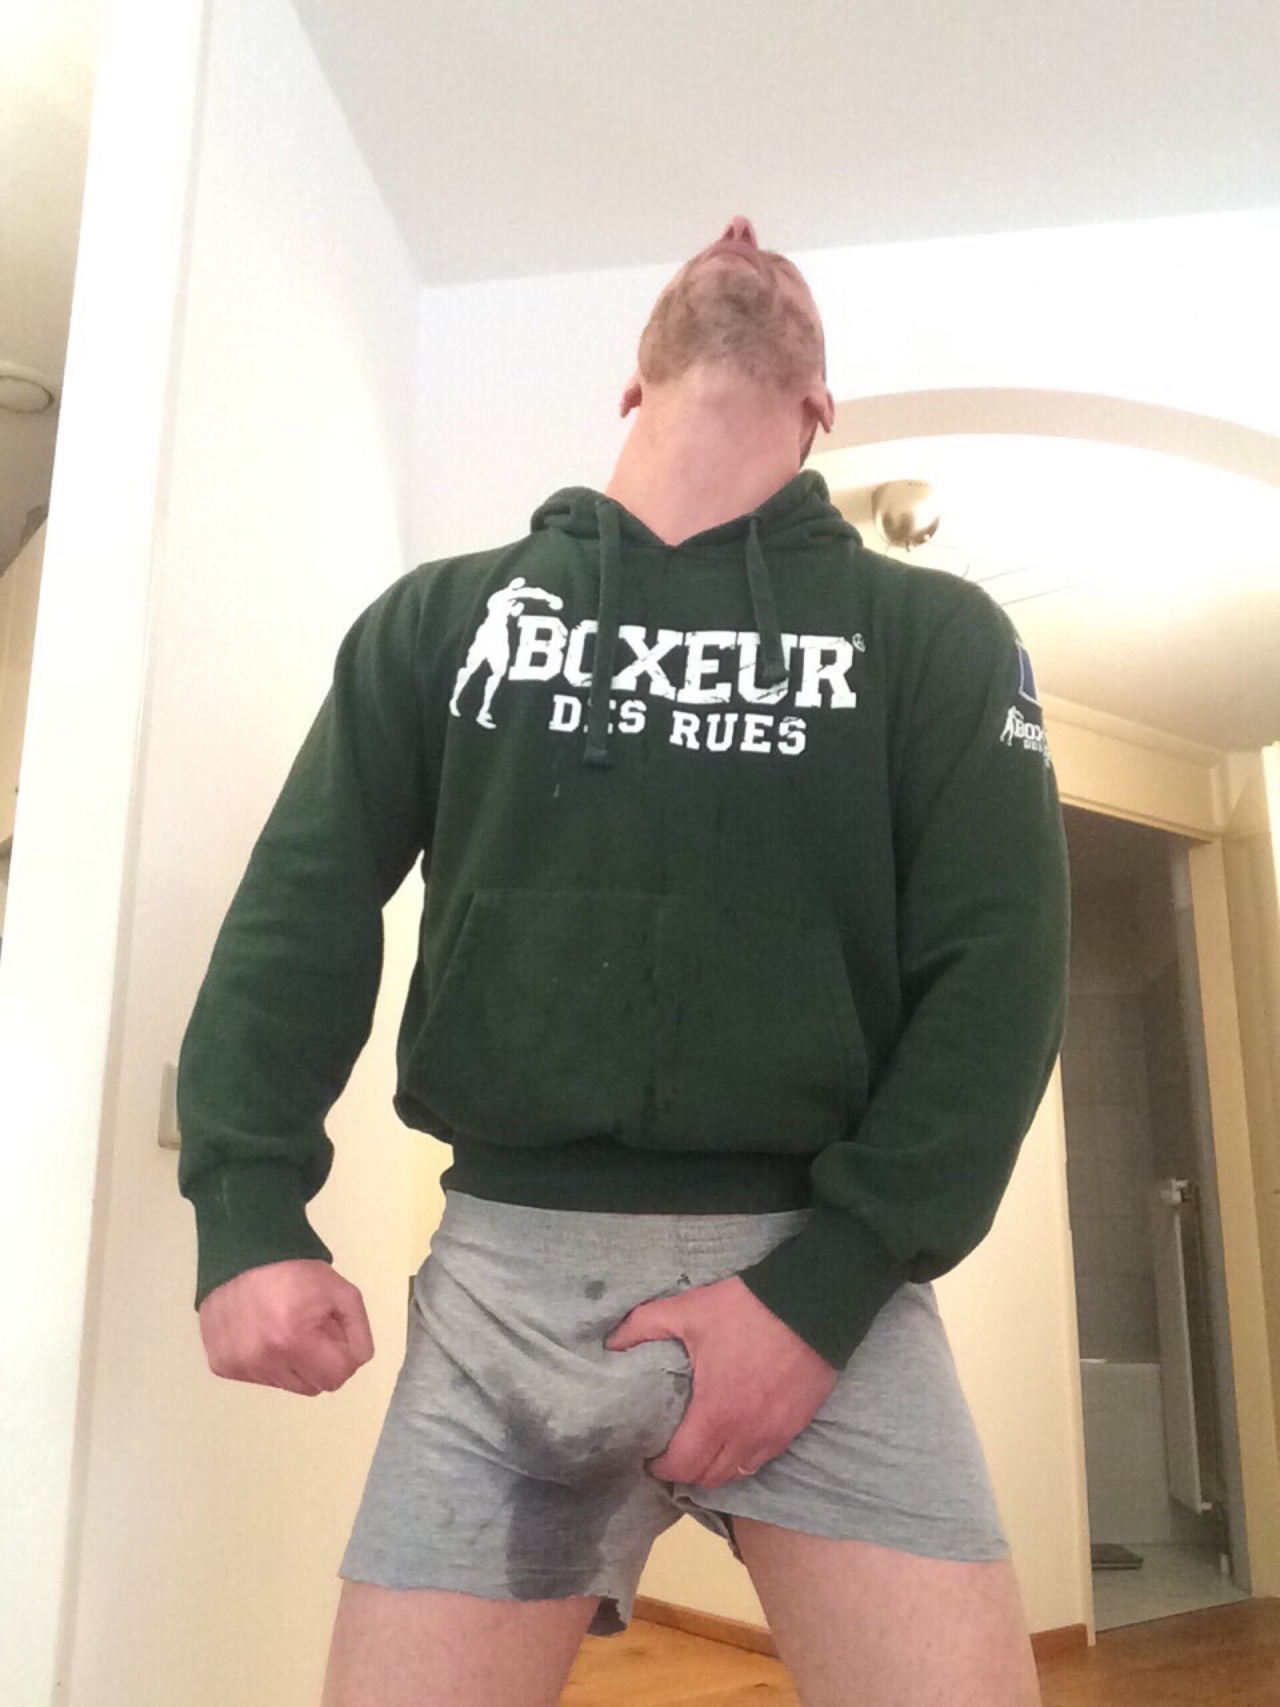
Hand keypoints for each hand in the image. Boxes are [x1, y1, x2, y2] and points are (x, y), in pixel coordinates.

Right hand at [198, 1259, 373, 1395]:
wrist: (240, 1254)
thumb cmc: (294, 1271)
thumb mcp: (342, 1291)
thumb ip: (359, 1331)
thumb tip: (356, 1361)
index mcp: (293, 1341)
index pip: (336, 1378)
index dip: (344, 1358)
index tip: (337, 1337)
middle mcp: (261, 1361)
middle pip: (312, 1387)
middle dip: (320, 1363)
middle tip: (312, 1331)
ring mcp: (238, 1366)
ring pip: (286, 1384)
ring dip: (293, 1363)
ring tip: (285, 1328)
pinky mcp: (221, 1365)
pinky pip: (259, 1377)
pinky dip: (267, 1361)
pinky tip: (262, 1332)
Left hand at [605, 1274, 836, 1488]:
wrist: (812, 1305)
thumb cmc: (746, 1311)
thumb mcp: (689, 1310)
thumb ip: (644, 1325)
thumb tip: (611, 1343)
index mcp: (715, 1413)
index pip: (683, 1466)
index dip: (661, 1469)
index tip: (649, 1457)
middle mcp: (745, 1434)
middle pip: (710, 1477)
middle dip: (686, 1472)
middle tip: (672, 1454)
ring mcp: (774, 1435)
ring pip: (738, 1473)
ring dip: (716, 1469)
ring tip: (702, 1449)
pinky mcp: (795, 1427)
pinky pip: (763, 1459)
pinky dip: (744, 1458)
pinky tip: (735, 1437)